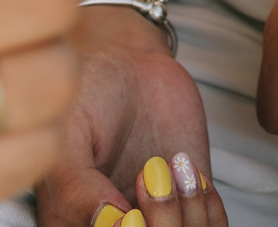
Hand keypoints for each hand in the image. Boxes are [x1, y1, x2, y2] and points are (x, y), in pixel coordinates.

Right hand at [34, 13, 227, 226]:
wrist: (130, 66)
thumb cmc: (90, 91)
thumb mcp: (69, 130)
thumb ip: (76, 184)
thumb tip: (107, 223)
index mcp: (68, 222)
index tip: (130, 211)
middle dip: (160, 224)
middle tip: (150, 174)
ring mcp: (154, 220)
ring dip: (187, 214)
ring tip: (172, 166)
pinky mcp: (188, 207)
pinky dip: (209, 208)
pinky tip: (189, 171)